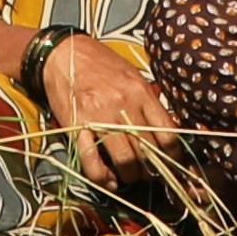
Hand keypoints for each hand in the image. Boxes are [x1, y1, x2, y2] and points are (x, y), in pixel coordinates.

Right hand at [36, 35, 169, 177]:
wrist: (62, 54)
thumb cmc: (101, 65)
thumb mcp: (133, 76)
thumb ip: (150, 102)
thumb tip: (168, 131)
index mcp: (140, 92)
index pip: (168, 134)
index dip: (174, 157)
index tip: (172, 163)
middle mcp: (122, 105)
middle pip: (148, 152)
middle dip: (151, 170)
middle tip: (149, 173)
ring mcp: (98, 118)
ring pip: (125, 161)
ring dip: (130, 175)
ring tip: (129, 175)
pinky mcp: (76, 127)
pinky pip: (92, 162)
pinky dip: (103, 178)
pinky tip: (109, 180)